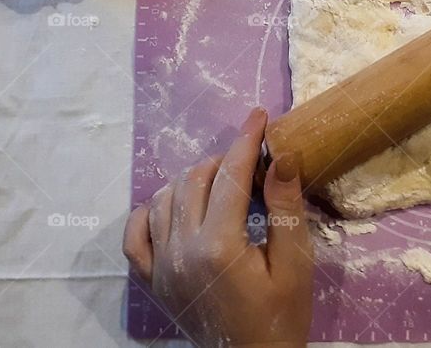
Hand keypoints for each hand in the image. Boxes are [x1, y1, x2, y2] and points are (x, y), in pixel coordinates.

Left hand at [122, 108, 312, 347]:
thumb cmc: (282, 316)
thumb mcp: (295, 263)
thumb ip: (284, 208)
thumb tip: (281, 156)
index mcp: (218, 246)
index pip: (230, 175)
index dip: (246, 140)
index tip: (259, 115)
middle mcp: (181, 251)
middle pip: (195, 180)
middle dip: (224, 159)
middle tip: (252, 162)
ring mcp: (161, 267)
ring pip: (165, 198)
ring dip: (193, 179)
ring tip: (223, 182)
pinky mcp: (152, 281)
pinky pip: (135, 235)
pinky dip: (151, 211)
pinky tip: (174, 205)